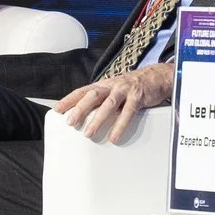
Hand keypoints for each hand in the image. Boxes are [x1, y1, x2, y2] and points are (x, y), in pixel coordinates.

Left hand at [53, 64, 174, 142]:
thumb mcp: (113, 90)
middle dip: (80, 109)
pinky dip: (120, 125)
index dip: (69, 99)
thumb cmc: (131, 87)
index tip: (57, 110)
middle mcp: (112, 85)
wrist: (156, 77)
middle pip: (92, 95)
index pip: (82, 91)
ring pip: (108, 104)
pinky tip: (114, 137)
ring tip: (88, 134)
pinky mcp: (138, 97)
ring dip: (97, 119)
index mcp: (103, 84)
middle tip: (70, 122)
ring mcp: (125, 90)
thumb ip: (100, 99)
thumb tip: (82, 114)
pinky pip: (128, 112)